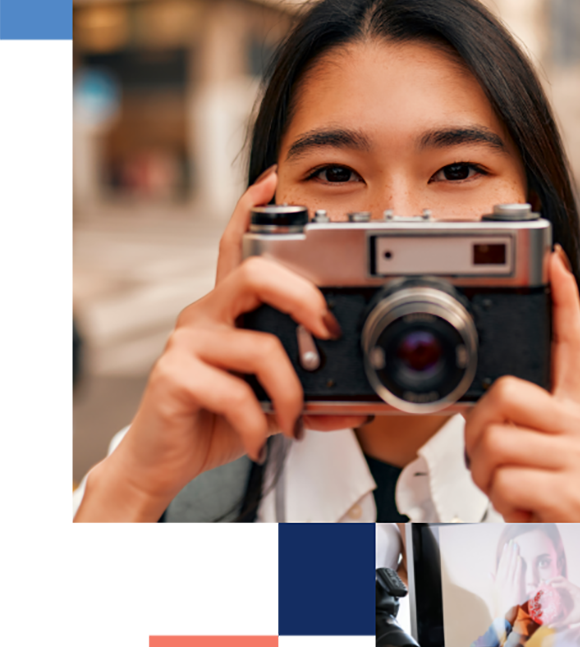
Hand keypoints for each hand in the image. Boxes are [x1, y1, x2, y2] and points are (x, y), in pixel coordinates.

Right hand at [95, 170, 366, 516]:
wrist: (160, 463)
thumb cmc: (210, 422)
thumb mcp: (266, 403)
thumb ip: (304, 395)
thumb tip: (353, 408)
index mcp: (227, 313)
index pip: (234, 249)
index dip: (251, 212)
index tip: (273, 183)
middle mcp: (204, 318)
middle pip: (254, 274)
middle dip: (305, 299)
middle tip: (327, 333)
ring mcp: (188, 343)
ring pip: (261, 346)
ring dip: (291, 393)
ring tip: (293, 422)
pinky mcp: (175, 376)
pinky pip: (238, 393)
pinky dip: (258, 424)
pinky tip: (257, 440)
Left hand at [464, 246, 579, 521]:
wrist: (572, 557)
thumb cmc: (544, 504)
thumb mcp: (527, 456)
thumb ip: (509, 423)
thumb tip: (475, 407)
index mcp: (569, 411)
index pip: (569, 344)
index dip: (561, 301)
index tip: (553, 262)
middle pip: (504, 392)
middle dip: (479, 433)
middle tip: (494, 463)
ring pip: (494, 440)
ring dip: (485, 474)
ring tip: (511, 489)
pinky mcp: (574, 490)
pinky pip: (505, 478)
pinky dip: (499, 499)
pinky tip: (524, 508)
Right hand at [492, 540, 527, 620]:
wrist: (504, 617)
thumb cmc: (502, 605)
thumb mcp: (496, 592)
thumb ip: (493, 581)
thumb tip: (489, 573)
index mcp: (498, 581)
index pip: (502, 564)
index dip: (504, 554)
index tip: (506, 545)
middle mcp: (502, 581)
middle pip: (506, 563)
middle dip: (509, 552)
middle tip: (512, 542)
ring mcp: (508, 584)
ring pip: (511, 566)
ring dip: (514, 556)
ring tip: (516, 546)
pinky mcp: (515, 588)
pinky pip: (517, 574)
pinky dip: (518, 566)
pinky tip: (519, 558)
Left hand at [539, 577, 579, 627]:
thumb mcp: (567, 620)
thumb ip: (558, 622)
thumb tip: (548, 626)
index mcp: (564, 598)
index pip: (554, 591)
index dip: (546, 590)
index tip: (538, 592)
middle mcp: (566, 592)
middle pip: (555, 584)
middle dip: (546, 583)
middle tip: (539, 586)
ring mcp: (569, 589)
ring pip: (559, 580)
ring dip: (551, 580)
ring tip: (545, 583)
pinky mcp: (573, 587)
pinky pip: (564, 582)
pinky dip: (558, 582)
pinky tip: (552, 585)